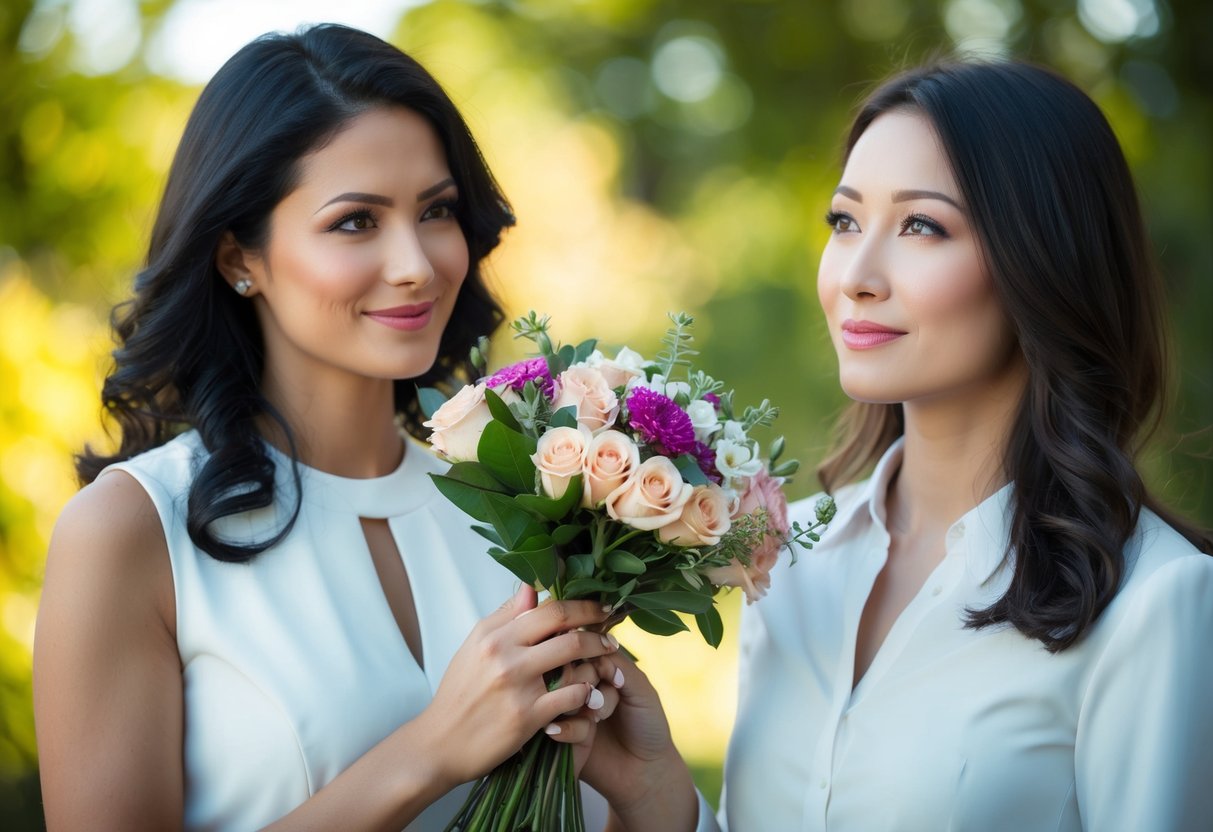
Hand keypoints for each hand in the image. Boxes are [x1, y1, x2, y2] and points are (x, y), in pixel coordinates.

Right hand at [414, 586, 619, 788]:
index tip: (599, 608)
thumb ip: (506, 617)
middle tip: (612, 633)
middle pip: (566, 626)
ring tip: (608, 663)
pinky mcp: (528, 717)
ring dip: (597, 658)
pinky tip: (592, 694)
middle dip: (597, 626)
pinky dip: (587, 692)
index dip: (581, 605)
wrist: (439, 744)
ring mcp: (518, 685)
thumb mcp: (475, 647)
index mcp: (494, 634)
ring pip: (574, 658)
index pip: (548, 607)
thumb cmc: (459, 694)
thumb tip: (532, 586)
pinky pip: (572, 696)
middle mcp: (505, 654)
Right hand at [550, 651, 698, 830]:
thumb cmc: (647, 725)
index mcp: (598, 668)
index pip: (581, 648)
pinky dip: (573, 726)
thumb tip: (593, 654)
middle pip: (565, 669)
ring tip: (598, 718)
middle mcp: (578, 685)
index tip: (609, 676)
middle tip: (602, 702)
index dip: (590, 659)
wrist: (644, 770)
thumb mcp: (642, 692)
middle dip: (586, 684)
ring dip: (578, 705)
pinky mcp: (558, 735)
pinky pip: (554, 722)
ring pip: (557, 694)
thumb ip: (621, 668)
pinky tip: (589, 733)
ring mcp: (566, 709)